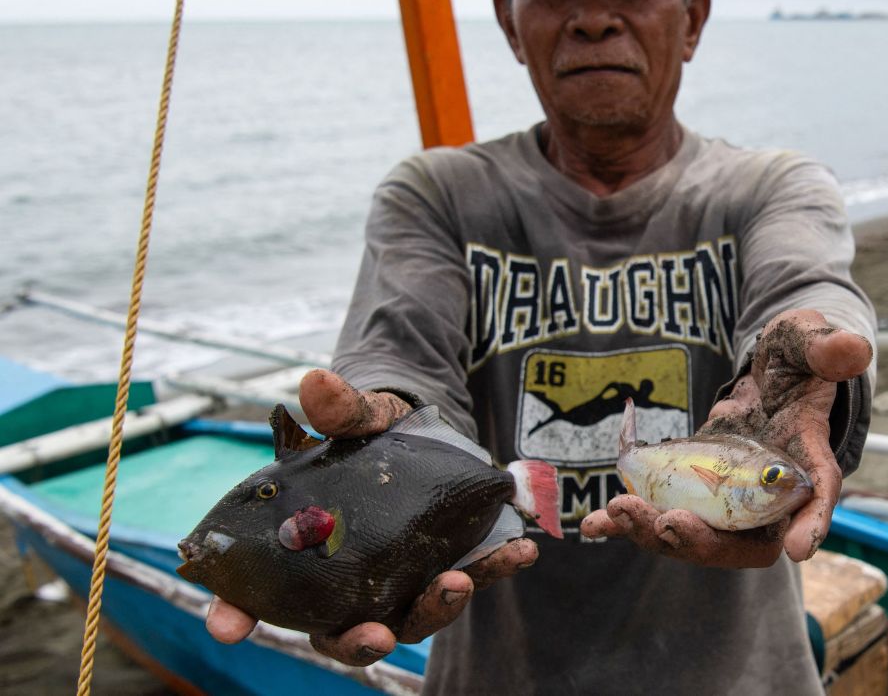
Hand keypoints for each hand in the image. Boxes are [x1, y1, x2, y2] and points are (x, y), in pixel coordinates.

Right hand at [204, 370, 539, 665]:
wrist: (421, 429)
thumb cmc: (369, 435)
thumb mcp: (358, 418)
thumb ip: (340, 410)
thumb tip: (317, 383)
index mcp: (300, 554)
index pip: (252, 598)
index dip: (233, 614)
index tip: (226, 626)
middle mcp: (345, 584)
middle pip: (341, 633)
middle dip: (359, 643)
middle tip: (378, 637)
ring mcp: (399, 583)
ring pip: (410, 618)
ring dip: (436, 610)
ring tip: (459, 584)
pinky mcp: (447, 567)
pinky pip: (472, 577)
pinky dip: (496, 568)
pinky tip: (522, 550)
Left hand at [581, 310, 871, 565]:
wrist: (772, 371)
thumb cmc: (798, 357)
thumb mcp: (812, 344)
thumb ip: (828, 349)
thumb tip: (853, 349)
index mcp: (808, 464)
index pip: (816, 500)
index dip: (810, 524)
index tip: (796, 547)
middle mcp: (767, 497)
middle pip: (742, 540)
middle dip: (702, 539)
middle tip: (668, 523)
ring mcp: (727, 499)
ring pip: (696, 535)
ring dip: (655, 532)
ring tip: (617, 514)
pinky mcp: (692, 491)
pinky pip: (662, 516)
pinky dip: (629, 523)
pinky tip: (594, 523)